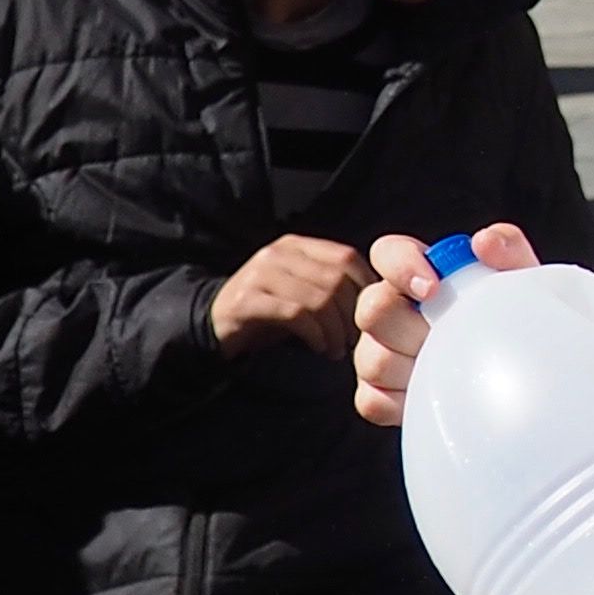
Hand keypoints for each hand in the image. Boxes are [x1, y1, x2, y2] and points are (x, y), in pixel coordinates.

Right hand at [213, 234, 375, 352]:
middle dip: (353, 314)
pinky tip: (320, 348)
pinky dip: (315, 334)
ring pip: (319, 298)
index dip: (367, 287)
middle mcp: (279, 253)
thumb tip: (379, 299)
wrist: (214, 322)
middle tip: (356, 340)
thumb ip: (333, 285)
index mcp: (298, 245)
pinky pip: (296, 314)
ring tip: (338, 349)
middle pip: (336, 279)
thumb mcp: (303, 290)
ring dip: (336, 330)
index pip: (347, 257)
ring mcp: (261, 273)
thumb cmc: (270, 311)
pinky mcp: (247, 299)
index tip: (374, 316)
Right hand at [350, 223, 542, 425]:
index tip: (433, 288)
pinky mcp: (378, 395)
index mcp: (420, 272)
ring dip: (414, 367)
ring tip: (454, 367)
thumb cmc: (516, 316)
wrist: (526, 368)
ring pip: (371, 359)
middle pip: (373, 309)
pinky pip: (371, 401)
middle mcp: (391, 310)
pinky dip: (402, 402)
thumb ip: (508, 248)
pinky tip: (435, 395)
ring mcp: (380, 352)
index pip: (387, 252)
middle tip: (454, 337)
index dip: (401, 266)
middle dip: (414, 327)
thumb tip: (484, 242)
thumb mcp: (521, 278)